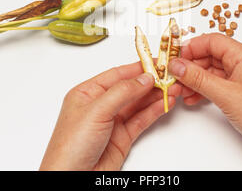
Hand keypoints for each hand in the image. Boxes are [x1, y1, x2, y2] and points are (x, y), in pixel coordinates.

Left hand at [40, 62, 180, 170]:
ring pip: (138, 104)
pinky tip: (164, 104)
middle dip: (150, 82)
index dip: (137, 68)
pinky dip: (154, 111)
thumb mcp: (96, 111)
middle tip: (169, 76)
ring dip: (155, 96)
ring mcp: (112, 121)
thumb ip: (122, 92)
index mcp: (87, 93)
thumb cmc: (70, 147)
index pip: (117, 74)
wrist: (72, 179)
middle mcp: (100, 105)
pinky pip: (141, 119)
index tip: (155, 63)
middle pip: (130, 88)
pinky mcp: (122, 136)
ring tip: (172, 89)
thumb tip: (143, 78)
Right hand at [168, 33, 241, 169]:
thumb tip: (177, 65)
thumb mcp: (225, 94)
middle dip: (190, 66)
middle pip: (210, 56)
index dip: (191, 47)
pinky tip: (193, 98)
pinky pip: (217, 83)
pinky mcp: (240, 90)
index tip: (174, 57)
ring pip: (211, 71)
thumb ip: (198, 78)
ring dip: (194, 80)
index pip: (212, 41)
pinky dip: (203, 89)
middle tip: (174, 76)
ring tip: (180, 90)